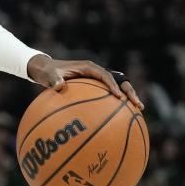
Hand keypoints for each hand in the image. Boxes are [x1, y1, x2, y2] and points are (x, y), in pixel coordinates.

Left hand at [26, 54, 143, 109]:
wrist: (45, 69)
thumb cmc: (47, 72)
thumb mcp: (48, 75)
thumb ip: (53, 80)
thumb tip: (59, 86)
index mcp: (88, 67)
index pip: (105, 75)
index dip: (113, 85)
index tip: (118, 96)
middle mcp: (96, 72)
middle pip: (118, 80)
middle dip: (129, 92)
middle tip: (138, 105)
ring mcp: (97, 80)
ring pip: (118, 88)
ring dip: (128, 97)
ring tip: (139, 111)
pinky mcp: (95, 87)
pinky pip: (109, 95)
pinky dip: (117, 104)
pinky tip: (123, 118)